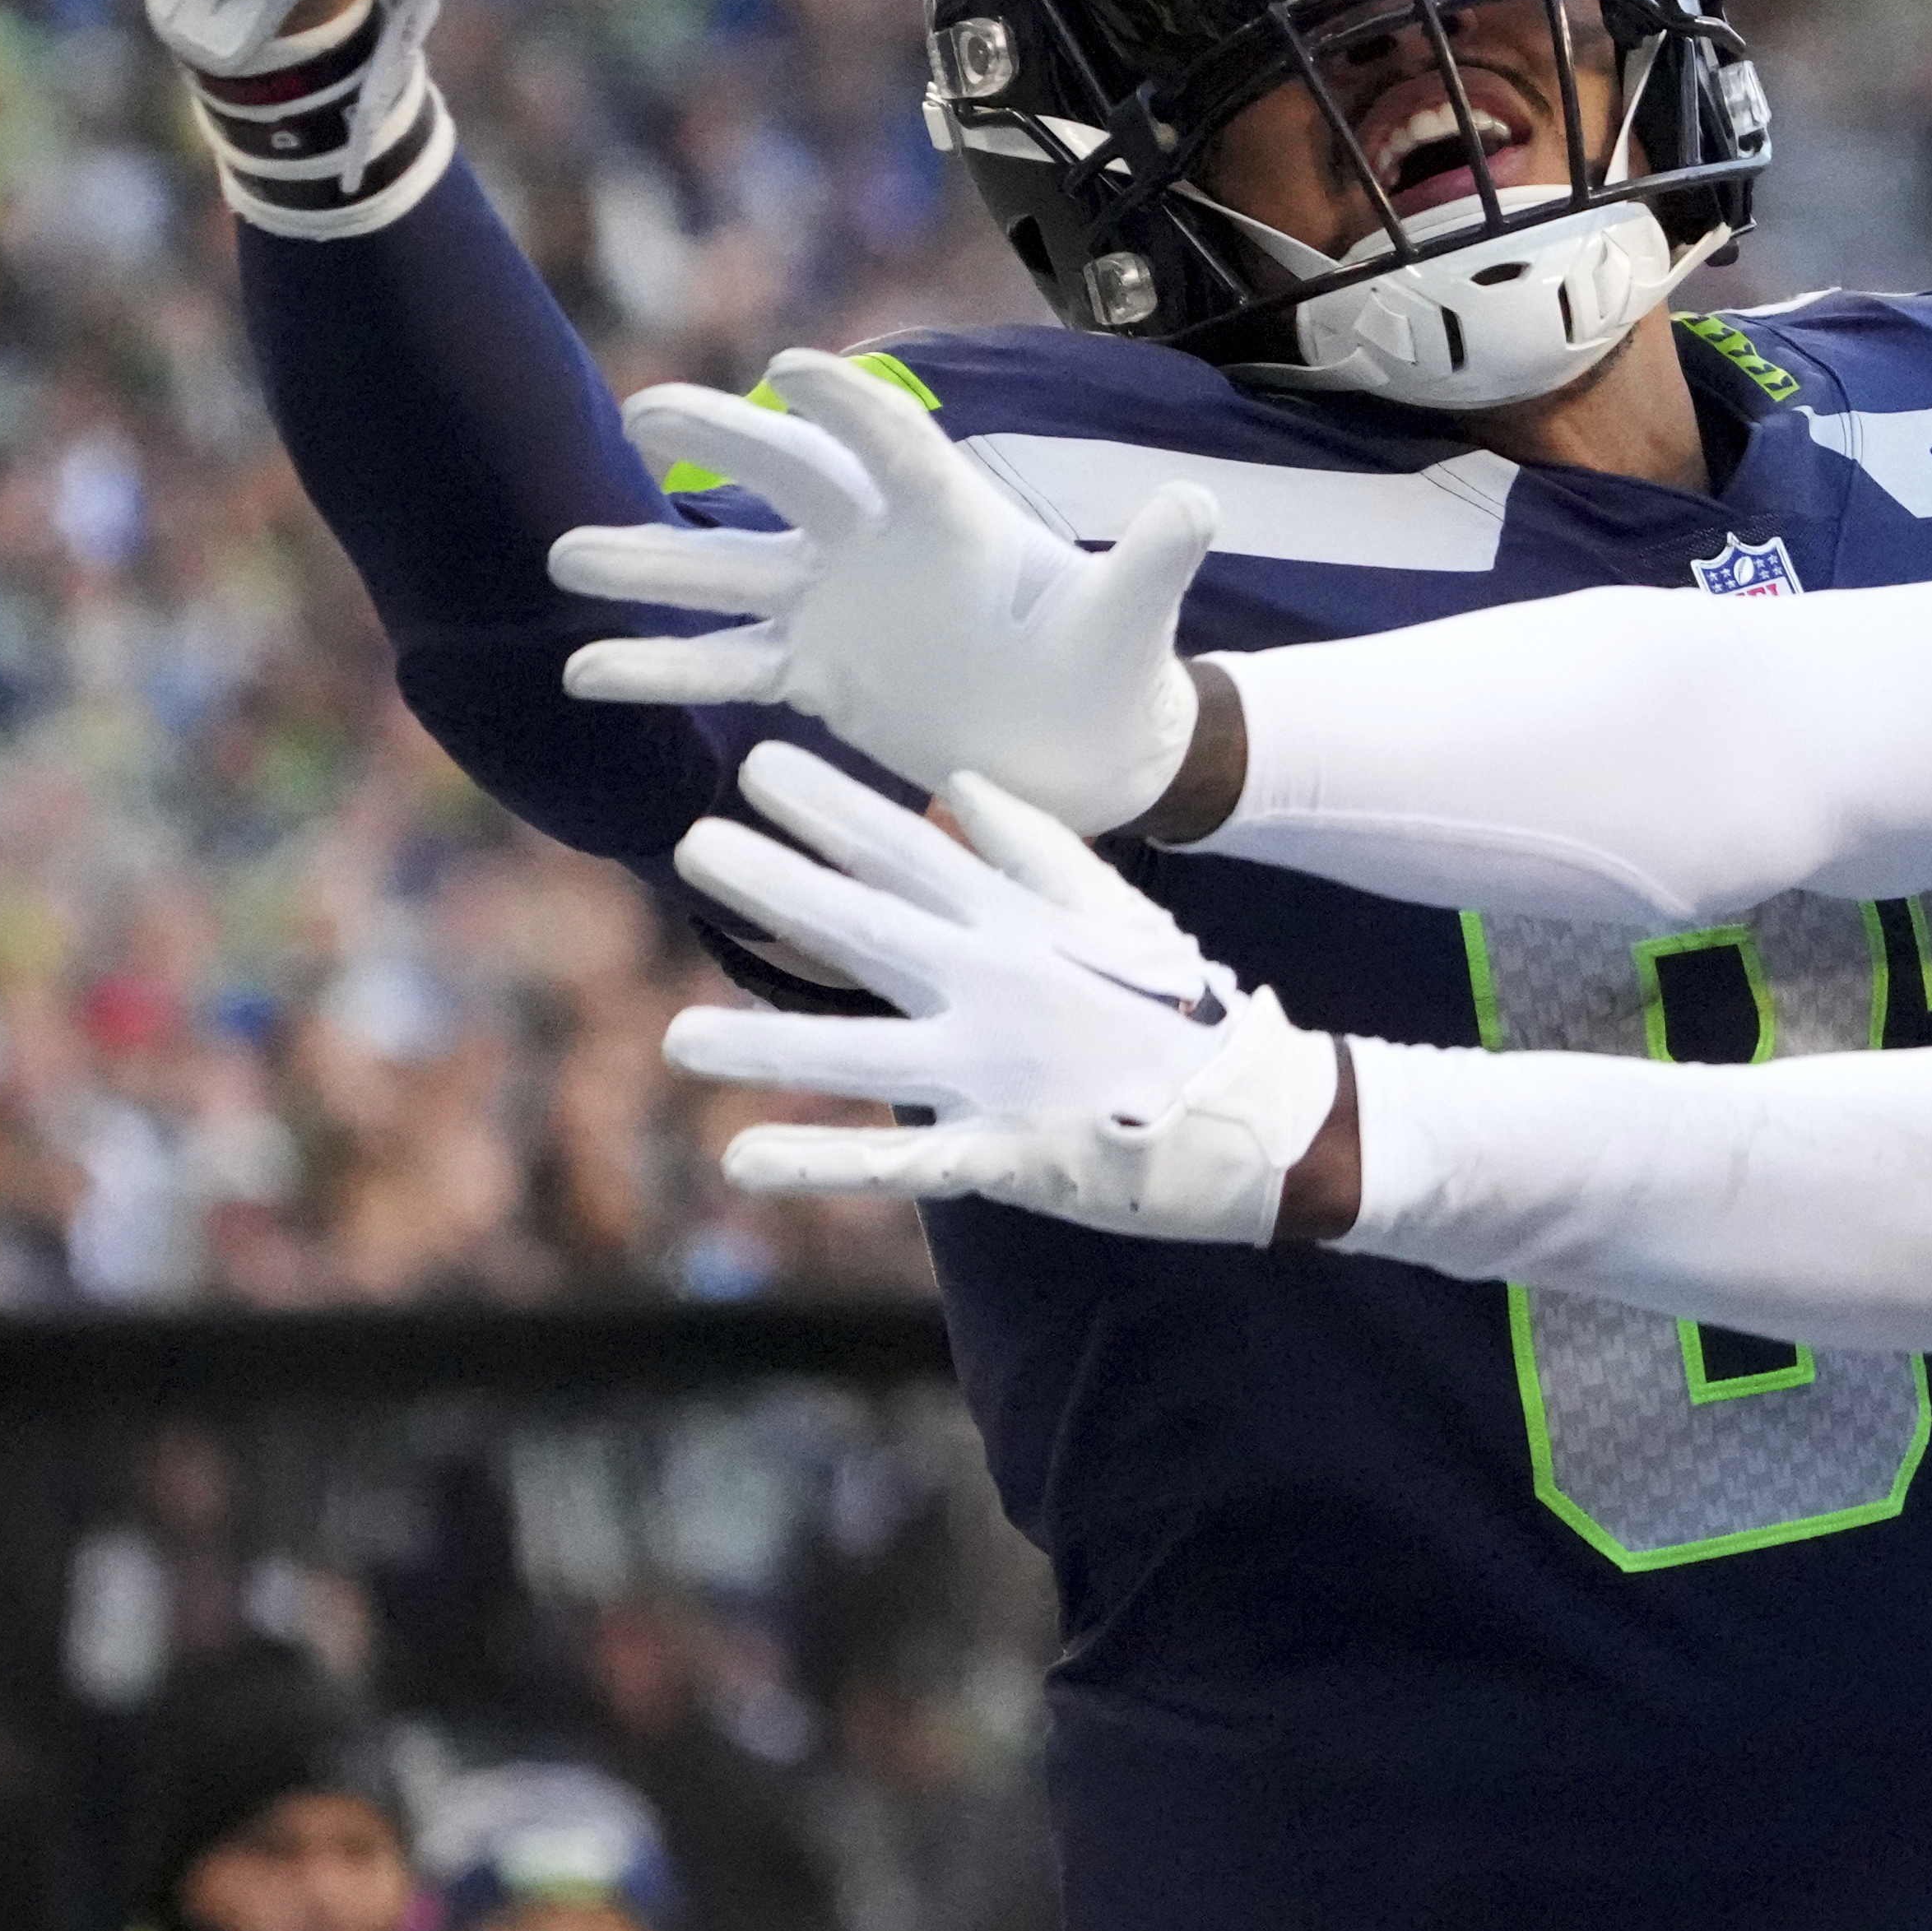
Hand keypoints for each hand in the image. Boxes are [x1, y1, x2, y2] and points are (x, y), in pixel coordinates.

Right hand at [552, 353, 1219, 837]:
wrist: (1085, 749)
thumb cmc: (1112, 670)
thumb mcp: (1133, 619)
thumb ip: (1154, 560)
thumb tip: (1195, 503)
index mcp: (953, 517)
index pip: (893, 446)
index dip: (850, 406)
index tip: (795, 366)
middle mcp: (880, 545)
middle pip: (786, 478)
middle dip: (718, 439)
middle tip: (639, 409)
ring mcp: (838, 606)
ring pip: (728, 574)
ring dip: (648, 565)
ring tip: (561, 559)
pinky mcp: (818, 673)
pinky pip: (725, 665)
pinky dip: (658, 671)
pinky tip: (581, 671)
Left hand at [666, 743, 1340, 1240]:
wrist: (1257, 1118)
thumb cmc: (1179, 1009)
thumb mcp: (1113, 910)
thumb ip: (1034, 847)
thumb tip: (962, 786)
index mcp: (1017, 925)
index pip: (911, 854)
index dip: (832, 811)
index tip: (758, 767)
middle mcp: (995, 987)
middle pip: (869, 931)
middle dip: (780, 889)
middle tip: (694, 849)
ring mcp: (997, 1072)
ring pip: (862, 1053)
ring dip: (766, 1047)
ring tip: (674, 1042)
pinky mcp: (1006, 1152)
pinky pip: (901, 1160)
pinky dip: (823, 1163)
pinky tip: (742, 1163)